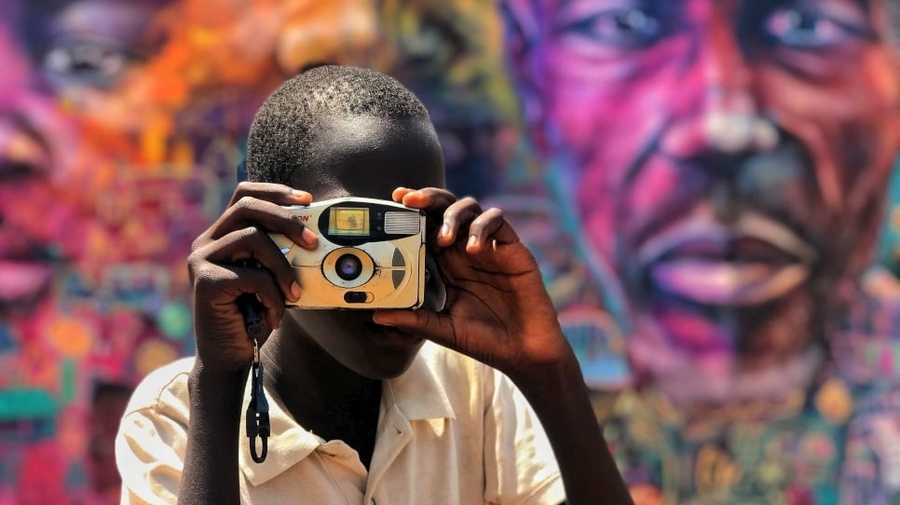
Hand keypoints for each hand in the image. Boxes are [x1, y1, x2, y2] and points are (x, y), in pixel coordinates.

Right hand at [187, 182, 316, 372]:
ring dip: (283, 267)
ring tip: (294, 294)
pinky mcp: (205, 281)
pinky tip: (275, 315)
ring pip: (253, 239)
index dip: (275, 192)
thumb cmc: (254, 316)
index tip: (307, 200)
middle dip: (287, 221)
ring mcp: (201, 260)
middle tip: (314, 242)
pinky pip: (252, 275)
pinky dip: (272, 295)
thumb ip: (279, 252)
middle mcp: (206, 242)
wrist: (230, 358)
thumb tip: (316, 234)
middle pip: (247, 207)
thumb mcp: (270, 277)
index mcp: (221, 235)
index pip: (244, 194)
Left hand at [374, 187, 571, 379]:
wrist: (524, 353)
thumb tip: (377, 315)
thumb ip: (415, 320)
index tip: (393, 201)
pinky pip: (496, 221)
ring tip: (444, 238)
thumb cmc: (485, 341)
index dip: (410, 212)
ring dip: (453, 214)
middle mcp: (465, 250)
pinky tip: (475, 249)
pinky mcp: (512, 249)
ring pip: (470, 207)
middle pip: (445, 209)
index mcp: (447, 265)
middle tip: (409, 201)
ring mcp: (489, 247)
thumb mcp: (444, 330)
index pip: (425, 228)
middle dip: (427, 199)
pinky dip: (482, 227)